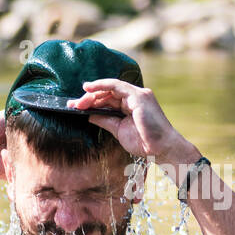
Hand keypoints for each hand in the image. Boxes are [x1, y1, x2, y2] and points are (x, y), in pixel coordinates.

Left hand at [71, 79, 198, 163]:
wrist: (161, 149)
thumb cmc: (145, 143)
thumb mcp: (119, 130)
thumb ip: (105, 120)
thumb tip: (89, 114)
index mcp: (132, 104)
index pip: (109, 98)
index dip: (92, 101)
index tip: (77, 106)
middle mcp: (136, 96)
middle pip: (108, 93)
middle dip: (89, 98)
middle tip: (74, 104)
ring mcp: (138, 95)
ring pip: (110, 88)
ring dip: (93, 93)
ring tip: (79, 101)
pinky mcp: (139, 96)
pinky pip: (116, 86)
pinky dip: (102, 85)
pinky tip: (90, 88)